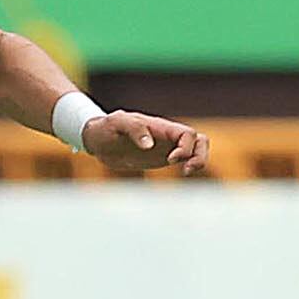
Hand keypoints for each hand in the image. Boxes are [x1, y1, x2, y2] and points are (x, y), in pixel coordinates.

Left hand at [79, 109, 209, 175]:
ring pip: (196, 149)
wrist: (98, 139)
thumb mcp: (116, 124)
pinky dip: (189, 166)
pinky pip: (184, 159)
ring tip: (186, 172)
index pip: (187, 134)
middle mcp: (167, 136)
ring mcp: (166, 147)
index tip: (170, 160)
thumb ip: (134, 129)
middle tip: (186, 170)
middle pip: (200, 141)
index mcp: (160, 127)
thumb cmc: (106, 128)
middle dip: (200, 156)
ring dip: (199, 161)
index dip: (185, 148)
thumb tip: (149, 144)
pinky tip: (178, 174)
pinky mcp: (161, 158)